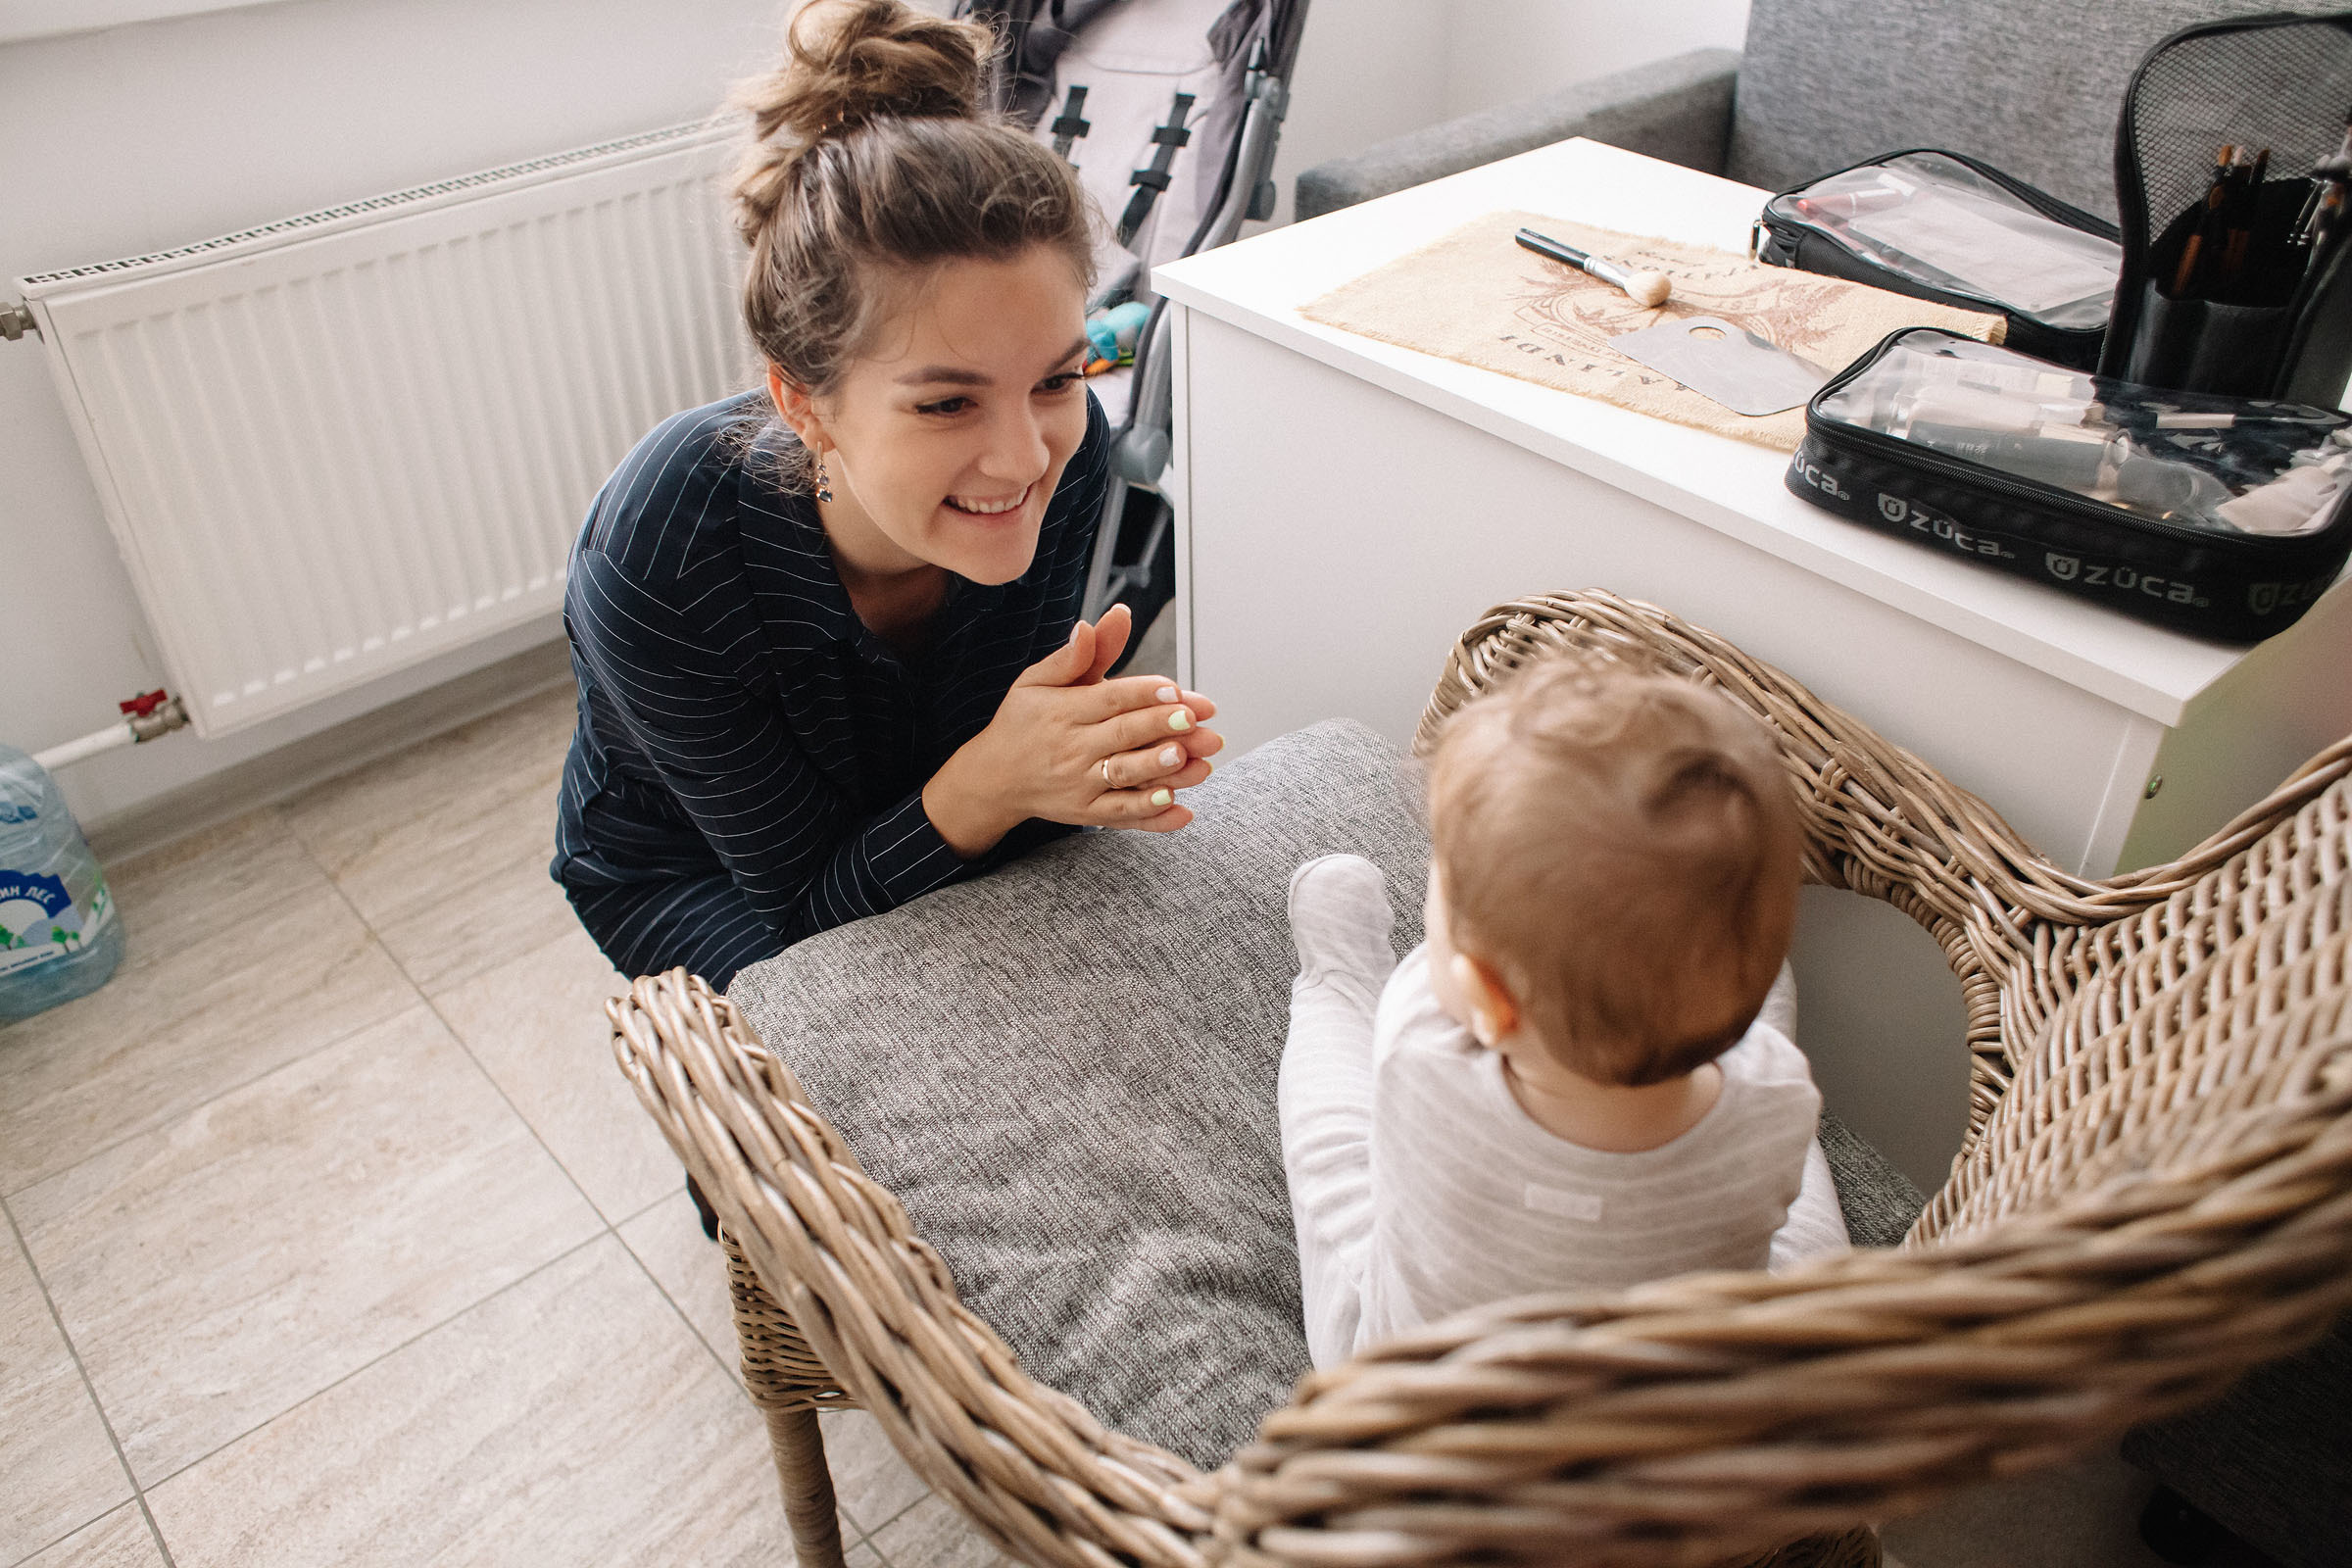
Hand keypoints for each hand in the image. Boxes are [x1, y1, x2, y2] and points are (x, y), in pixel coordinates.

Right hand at [923, 604, 1225, 856]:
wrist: (993, 778)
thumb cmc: (1022, 723)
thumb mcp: (1035, 682)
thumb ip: (1071, 657)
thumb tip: (1089, 626)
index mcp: (1063, 711)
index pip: (1109, 699)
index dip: (1143, 693)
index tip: (1175, 688)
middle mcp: (1072, 748)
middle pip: (1123, 735)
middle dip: (1160, 726)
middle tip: (1193, 719)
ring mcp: (1080, 784)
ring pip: (1125, 777)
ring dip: (1158, 770)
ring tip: (1189, 760)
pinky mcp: (1086, 812)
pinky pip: (1121, 815)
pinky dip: (1152, 816)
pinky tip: (1180, 810)